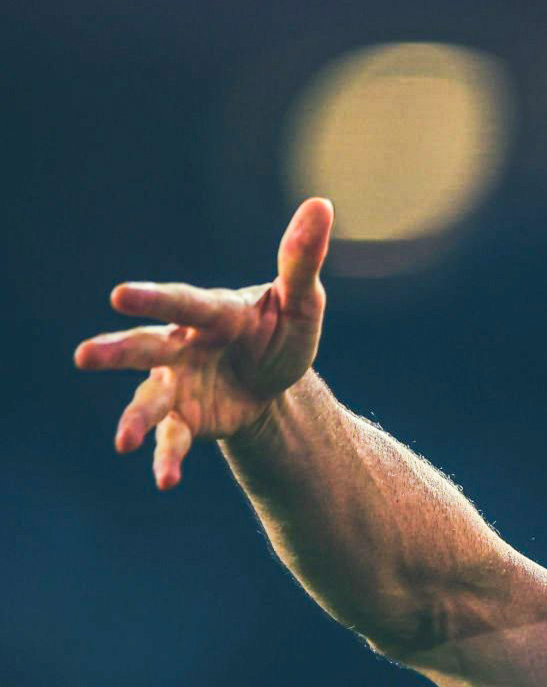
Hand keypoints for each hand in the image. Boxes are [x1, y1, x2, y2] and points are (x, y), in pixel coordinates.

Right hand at [73, 198, 332, 488]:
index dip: (156, 299)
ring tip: (121, 441)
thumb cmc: (279, 329)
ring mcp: (180, 382)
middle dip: (119, 351)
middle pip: (148, 346)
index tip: (120, 295)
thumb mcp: (301, 300)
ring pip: (151, 398)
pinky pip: (174, 438)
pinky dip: (168, 458)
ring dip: (133, 418)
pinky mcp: (187, 417)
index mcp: (213, 313)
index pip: (185, 303)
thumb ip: (302, 260)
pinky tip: (166, 480)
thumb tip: (322, 206)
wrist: (273, 380)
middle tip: (84, 356)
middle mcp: (184, 345)